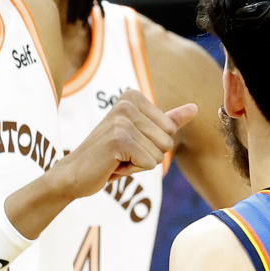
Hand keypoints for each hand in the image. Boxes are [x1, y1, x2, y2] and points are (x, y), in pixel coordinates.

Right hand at [56, 89, 196, 199]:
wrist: (74, 173)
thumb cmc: (109, 155)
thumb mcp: (141, 134)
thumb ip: (168, 121)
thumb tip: (195, 107)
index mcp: (133, 96)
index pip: (170, 128)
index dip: (152, 144)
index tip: (127, 144)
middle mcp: (127, 103)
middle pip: (167, 141)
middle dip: (148, 155)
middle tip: (121, 153)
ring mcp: (122, 120)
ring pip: (160, 153)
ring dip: (140, 163)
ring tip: (117, 158)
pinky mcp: (119, 139)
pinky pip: (150, 163)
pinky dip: (133, 171)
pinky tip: (113, 165)